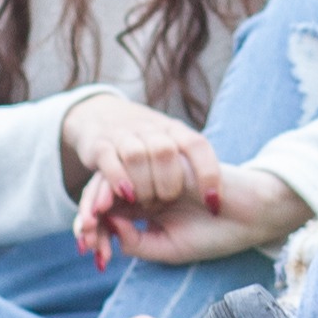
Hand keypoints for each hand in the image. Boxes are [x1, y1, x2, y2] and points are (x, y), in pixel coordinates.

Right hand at [58, 94, 218, 237]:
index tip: (213, 203)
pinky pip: (109, 160)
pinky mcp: (99, 145)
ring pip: (137, 155)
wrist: (100, 114)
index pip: (198, 146)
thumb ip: (191, 165)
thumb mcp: (172, 145)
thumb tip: (218, 199)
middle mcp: (151, 129)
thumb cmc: (146, 142)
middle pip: (166, 151)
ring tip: (146, 202)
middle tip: (167, 201)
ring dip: (144, 184)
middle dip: (169, 183)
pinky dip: (118, 179)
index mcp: (175, 130)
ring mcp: (124, 134)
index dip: (208, 174)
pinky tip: (127, 196)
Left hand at [74, 158, 309, 268]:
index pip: (106, 217)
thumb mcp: (169, 249)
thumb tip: (109, 225)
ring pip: (113, 179)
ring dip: (102, 200)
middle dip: (89, 216)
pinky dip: (125, 183)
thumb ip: (138, 243)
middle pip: (102, 195)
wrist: (253, 215)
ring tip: (98, 220)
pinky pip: (135, 165)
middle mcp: (145, 189)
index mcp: (142, 210)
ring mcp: (154, 172)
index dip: (93, 233)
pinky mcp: (166, 157)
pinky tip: (124, 200)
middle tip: (85, 236)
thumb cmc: (215, 234)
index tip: (91, 254)